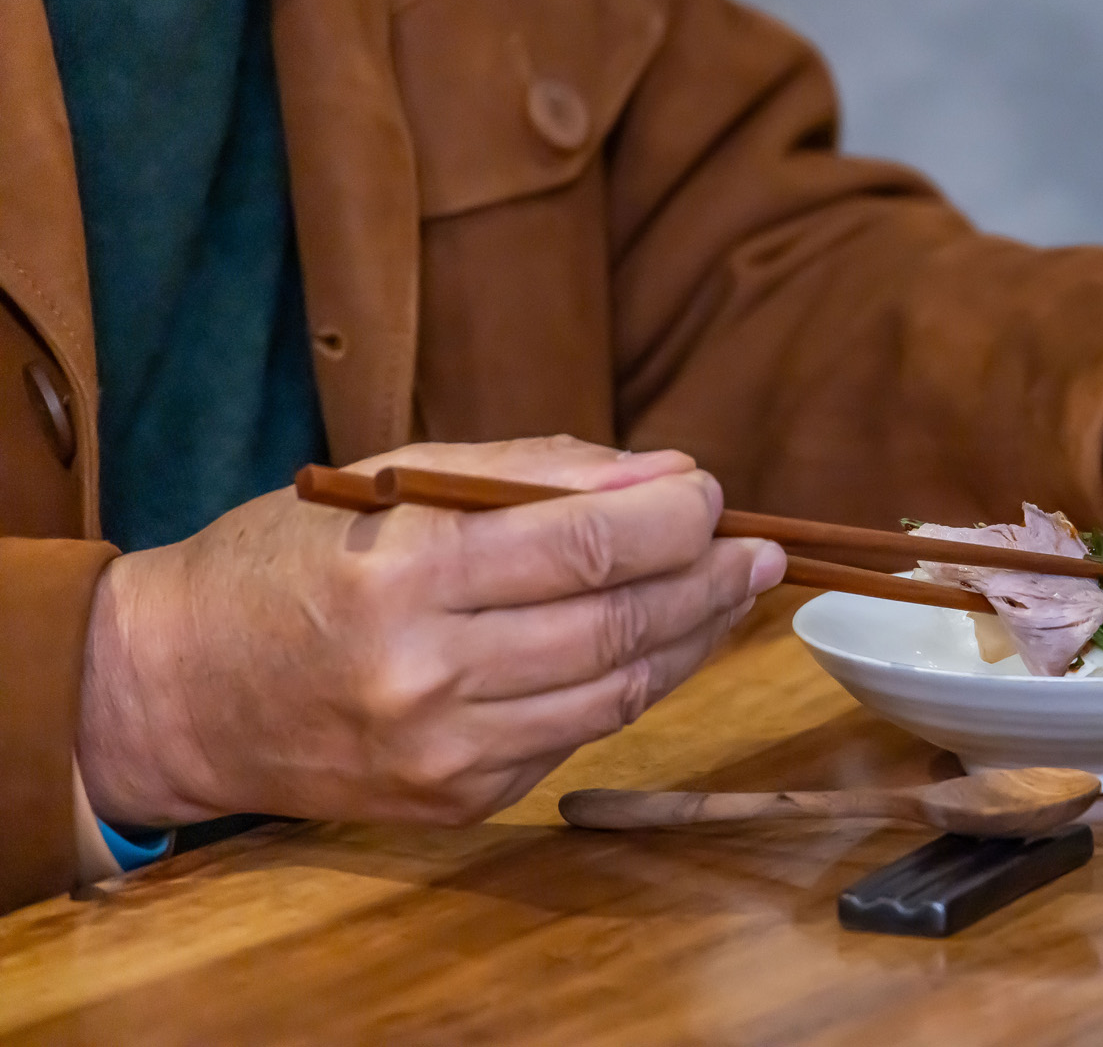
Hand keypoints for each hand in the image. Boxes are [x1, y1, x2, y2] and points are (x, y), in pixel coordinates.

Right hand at [75, 436, 785, 827]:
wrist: (177, 690)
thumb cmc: (285, 561)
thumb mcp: (395, 485)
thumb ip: (531, 474)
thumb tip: (663, 475)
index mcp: (405, 575)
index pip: (587, 544)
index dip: (674, 518)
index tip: (710, 493)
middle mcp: (426, 673)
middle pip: (618, 625)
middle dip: (707, 581)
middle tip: (755, 551)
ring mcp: (443, 751)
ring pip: (617, 694)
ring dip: (691, 640)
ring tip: (729, 595)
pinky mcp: (456, 799)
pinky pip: (576, 737)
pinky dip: (629, 688)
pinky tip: (655, 647)